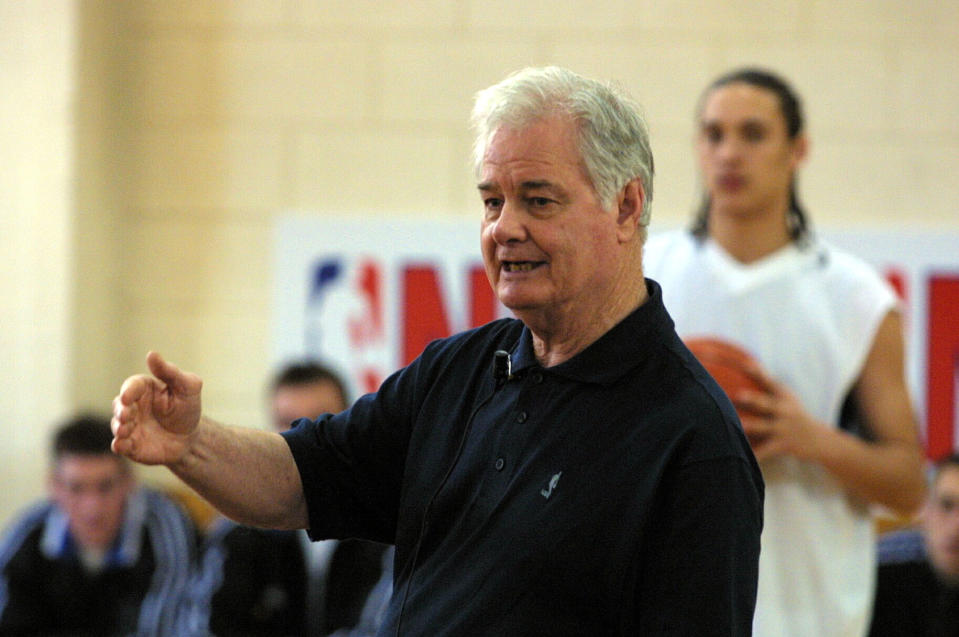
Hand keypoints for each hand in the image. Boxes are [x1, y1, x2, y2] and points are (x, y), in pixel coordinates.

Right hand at [111, 351, 202, 465]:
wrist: (190, 438)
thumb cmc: (188, 408)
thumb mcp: (187, 387)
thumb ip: (170, 372)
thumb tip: (151, 354)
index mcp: (144, 388)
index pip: (131, 386)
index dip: (128, 390)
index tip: (127, 396)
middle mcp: (132, 406)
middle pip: (119, 405)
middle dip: (120, 410)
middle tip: (126, 415)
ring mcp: (129, 426)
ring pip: (117, 424)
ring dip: (119, 427)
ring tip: (124, 430)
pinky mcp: (130, 445)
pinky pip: (120, 445)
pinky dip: (119, 445)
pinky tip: (121, 445)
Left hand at [734, 363, 822, 462]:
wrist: (820, 440)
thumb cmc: (794, 414)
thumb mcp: (787, 397)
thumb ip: (768, 383)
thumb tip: (747, 362)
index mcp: (784, 396)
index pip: (769, 381)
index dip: (757, 372)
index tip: (744, 364)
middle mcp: (785, 410)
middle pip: (767, 403)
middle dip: (753, 399)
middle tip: (738, 394)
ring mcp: (784, 428)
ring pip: (765, 427)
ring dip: (752, 426)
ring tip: (738, 425)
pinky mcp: (784, 445)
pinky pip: (766, 450)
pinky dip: (755, 455)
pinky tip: (743, 457)